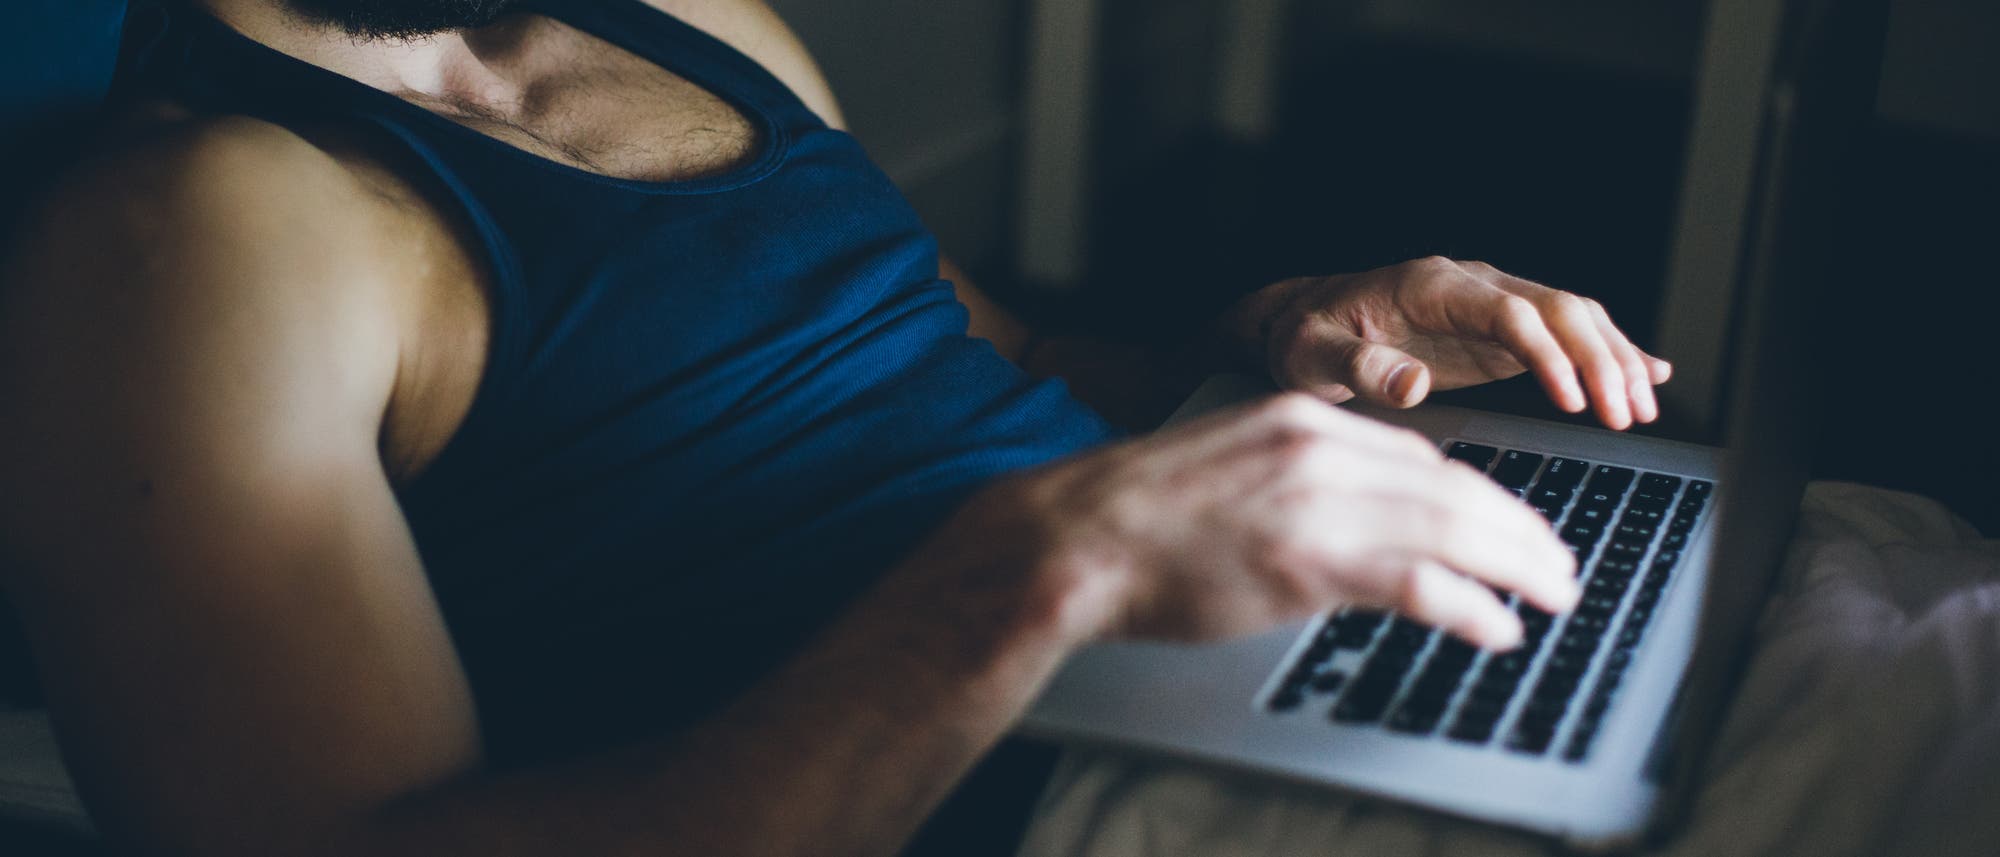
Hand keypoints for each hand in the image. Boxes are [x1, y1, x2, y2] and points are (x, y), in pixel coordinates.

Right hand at [935, 394, 1580, 649]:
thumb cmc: (1139, 516)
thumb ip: (1299, 477)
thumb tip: (1355, 516)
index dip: (1477, 496)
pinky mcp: (1310, 564)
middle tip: (1560, 562)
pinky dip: (1473, 608)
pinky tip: (1499, 627)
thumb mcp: (1230, 464)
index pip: (1419, 455)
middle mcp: (1321, 449)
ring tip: (1554, 592)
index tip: (1506, 525)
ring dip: (1518, 565)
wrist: (1075, 539)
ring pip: (1455, 528)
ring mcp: (1318, 505)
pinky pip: (1422, 584)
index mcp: (1302, 419)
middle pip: (1456, 487)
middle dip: (1520, 529)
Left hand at [1225, 257, 1673, 428]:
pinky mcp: (1496, 332)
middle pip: (1558, 309)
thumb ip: (1357, 367)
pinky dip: (1607, 353)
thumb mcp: (1312, 354)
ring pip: (1572, 318)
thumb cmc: (1305, 337)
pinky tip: (1648, 375)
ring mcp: (1489, 305)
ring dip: (1613, 359)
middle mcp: (1471, 285)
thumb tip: (1410, 382)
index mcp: (1431, 285)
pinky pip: (1564, 334)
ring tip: (1643, 407)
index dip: (1548, 353)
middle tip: (1628, 413)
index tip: (1573, 400)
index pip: (1510, 311)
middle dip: (1600, 359)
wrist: (1301, 322)